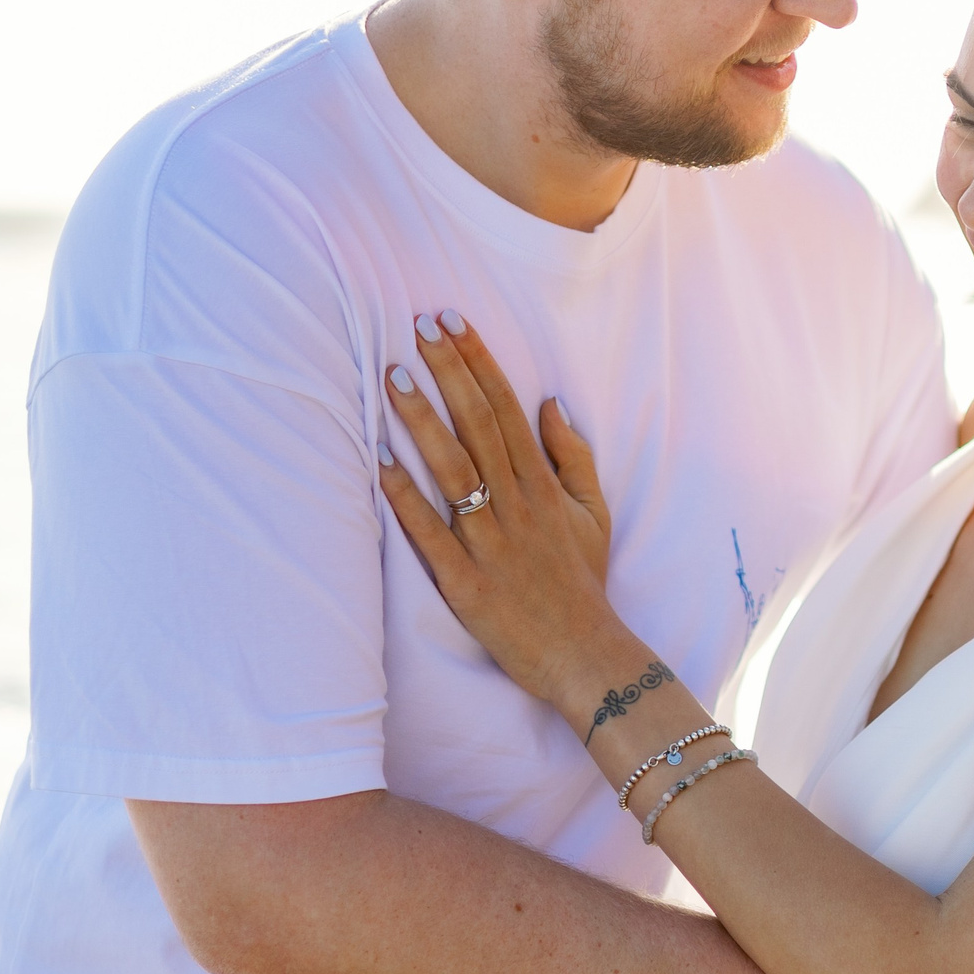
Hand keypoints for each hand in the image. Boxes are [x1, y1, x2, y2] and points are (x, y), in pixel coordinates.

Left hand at [378, 313, 620, 702]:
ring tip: (393, 376)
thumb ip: (574, 456)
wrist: (583, 653)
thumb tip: (551, 403)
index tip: (452, 320)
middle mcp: (515, 504)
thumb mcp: (594, 513)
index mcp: (542, 484)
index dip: (478, 361)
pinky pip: (428, 533)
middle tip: (417, 325)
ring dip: (421, 420)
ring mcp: (488, 542)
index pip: (506, 407)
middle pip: (477, 425)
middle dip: (448, 372)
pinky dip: (404, 497)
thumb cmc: (581, 582)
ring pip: (451, 469)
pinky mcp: (463, 582)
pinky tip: (379, 461)